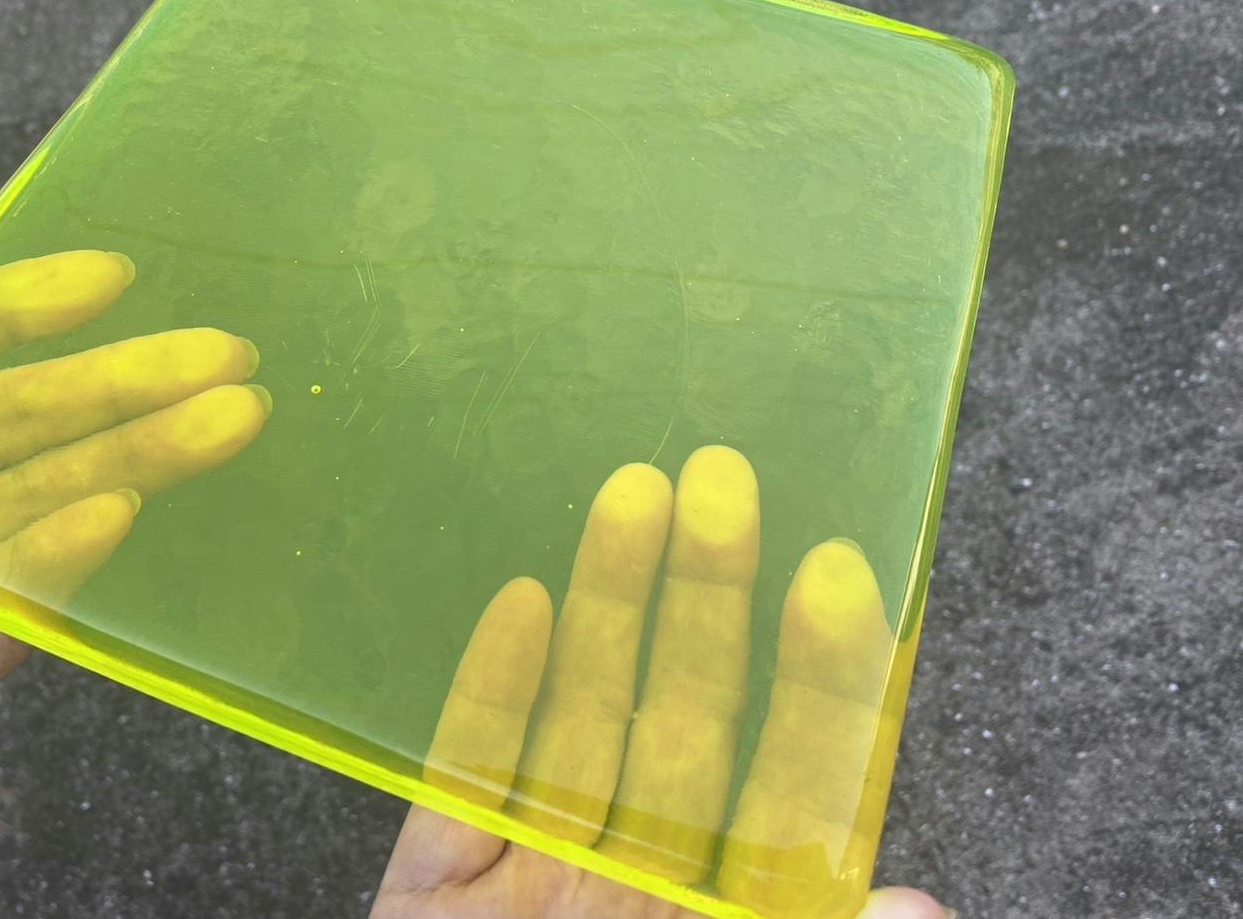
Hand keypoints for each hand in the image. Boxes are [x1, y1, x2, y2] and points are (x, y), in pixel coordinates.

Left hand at [0, 251, 268, 874]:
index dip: (13, 314)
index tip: (101, 281)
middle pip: (9, 429)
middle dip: (115, 384)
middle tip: (218, 356)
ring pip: (35, 513)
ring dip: (132, 461)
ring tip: (222, 424)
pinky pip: (3, 622)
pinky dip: (57, 574)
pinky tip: (116, 518)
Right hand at [375, 447, 946, 918]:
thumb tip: (924, 911)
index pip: (797, 791)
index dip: (823, 687)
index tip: (842, 580)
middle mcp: (644, 890)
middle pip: (688, 727)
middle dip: (710, 605)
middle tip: (726, 483)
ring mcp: (536, 882)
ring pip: (579, 725)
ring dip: (603, 610)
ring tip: (632, 497)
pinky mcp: (435, 888)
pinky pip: (463, 778)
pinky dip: (484, 694)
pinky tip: (513, 604)